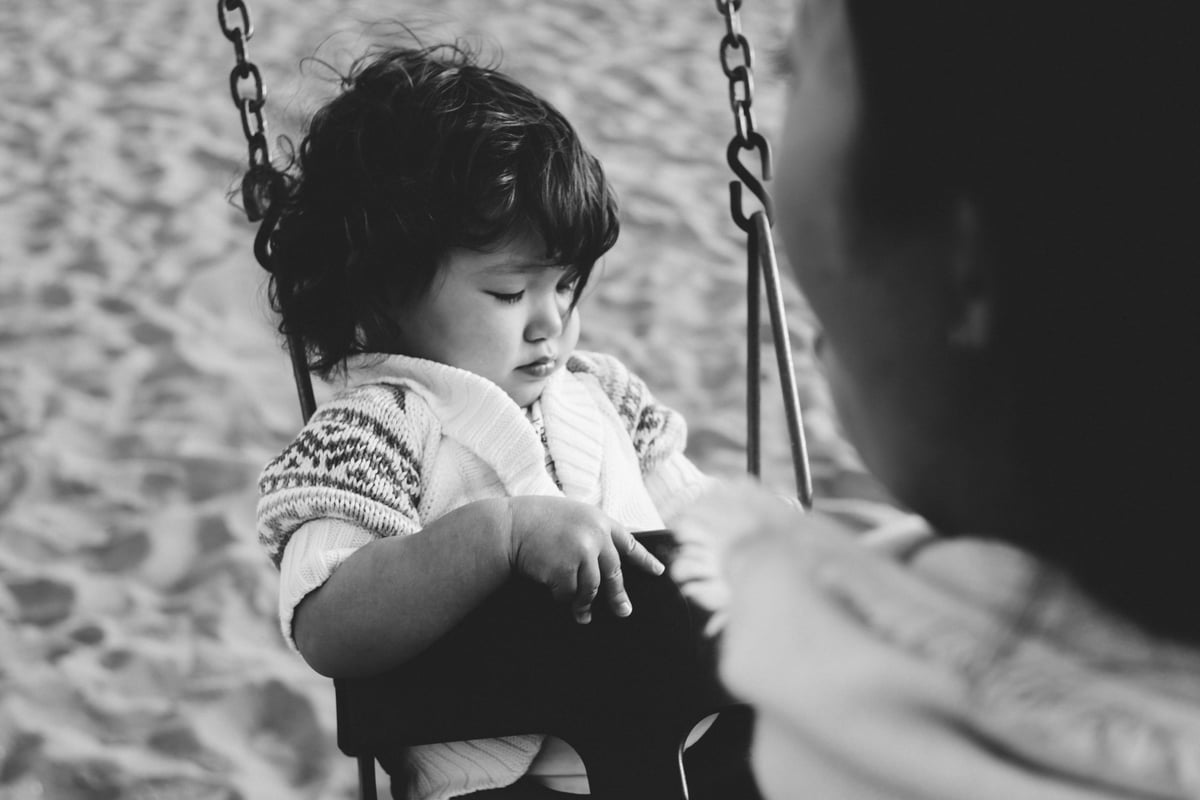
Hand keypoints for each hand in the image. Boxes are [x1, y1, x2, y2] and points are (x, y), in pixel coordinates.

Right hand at [505, 496, 664, 622]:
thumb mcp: (568, 517)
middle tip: (624, 611)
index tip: (659, 572)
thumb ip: (588, 533)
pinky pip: (570, 593)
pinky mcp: (567, 569)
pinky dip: (562, 597)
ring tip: (582, 614)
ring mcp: (583, 552)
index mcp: (598, 520)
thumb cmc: (533, 520)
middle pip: (614, 573)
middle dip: (618, 596)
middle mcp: (596, 535)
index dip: (644, 559)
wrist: (507, 526)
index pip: (628, 543)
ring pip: (592, 588)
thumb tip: (603, 566)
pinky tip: (553, 593)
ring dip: (584, 603)